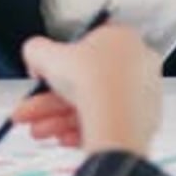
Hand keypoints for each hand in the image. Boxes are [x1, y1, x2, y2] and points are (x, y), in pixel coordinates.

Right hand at [12, 24, 161, 157]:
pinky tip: (62, 138)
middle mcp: (137, 63)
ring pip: (93, 104)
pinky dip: (82, 130)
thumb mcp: (48, 56)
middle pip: (85, 81)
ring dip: (59, 117)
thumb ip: (36, 51)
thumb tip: (34, 54)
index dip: (59, 63)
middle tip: (31, 110)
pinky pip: (107, 123)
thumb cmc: (94, 83)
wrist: (118, 123)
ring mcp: (142, 94)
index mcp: (122, 38)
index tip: (43, 76)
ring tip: (40, 129)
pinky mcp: (144, 122)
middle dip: (50, 99)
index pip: (85, 47)